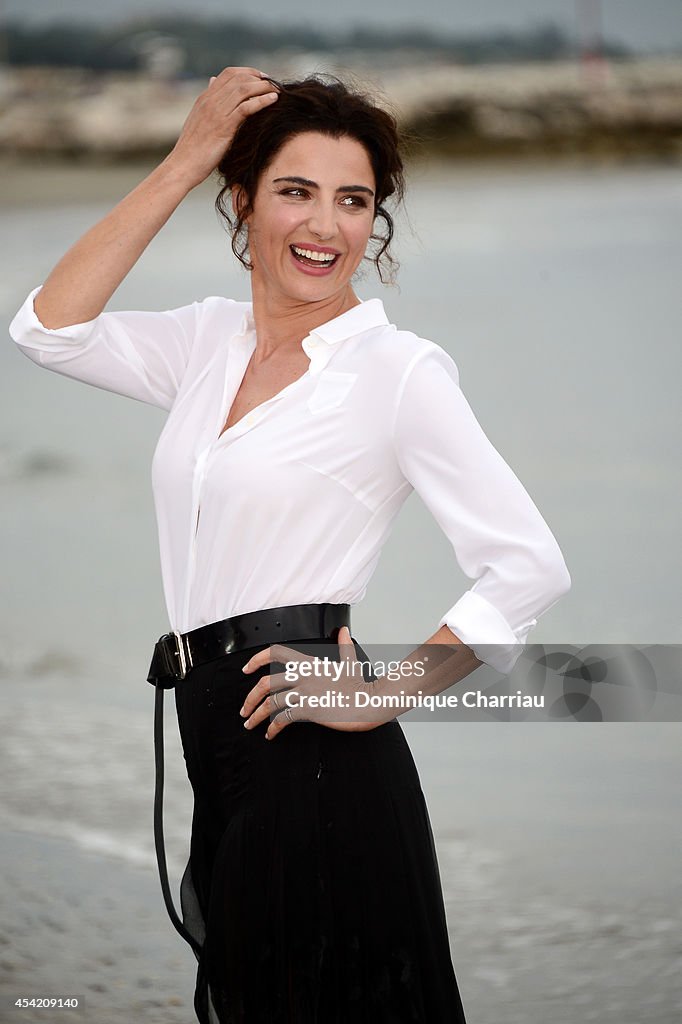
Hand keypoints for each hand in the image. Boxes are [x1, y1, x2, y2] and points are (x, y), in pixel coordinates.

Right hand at [166, 66, 279, 188]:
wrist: (183, 165)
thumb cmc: (192, 149)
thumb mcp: (199, 120)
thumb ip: (208, 102)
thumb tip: (212, 81)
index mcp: (205, 98)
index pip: (229, 74)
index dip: (248, 72)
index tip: (262, 78)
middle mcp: (210, 101)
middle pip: (239, 78)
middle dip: (259, 78)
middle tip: (273, 84)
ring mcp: (216, 112)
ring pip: (244, 89)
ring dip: (264, 87)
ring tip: (277, 91)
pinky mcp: (224, 126)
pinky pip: (246, 107)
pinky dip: (262, 101)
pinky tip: (273, 100)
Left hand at [239, 626, 390, 739]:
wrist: (370, 702)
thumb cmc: (361, 685)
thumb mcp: (350, 662)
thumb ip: (344, 645)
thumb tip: (344, 631)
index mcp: (310, 663)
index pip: (276, 652)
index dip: (257, 660)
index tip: (246, 669)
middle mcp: (303, 676)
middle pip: (266, 683)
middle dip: (250, 698)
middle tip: (245, 709)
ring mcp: (305, 693)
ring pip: (271, 703)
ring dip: (257, 716)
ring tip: (251, 724)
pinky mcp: (308, 710)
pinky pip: (283, 719)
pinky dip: (273, 728)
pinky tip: (271, 734)